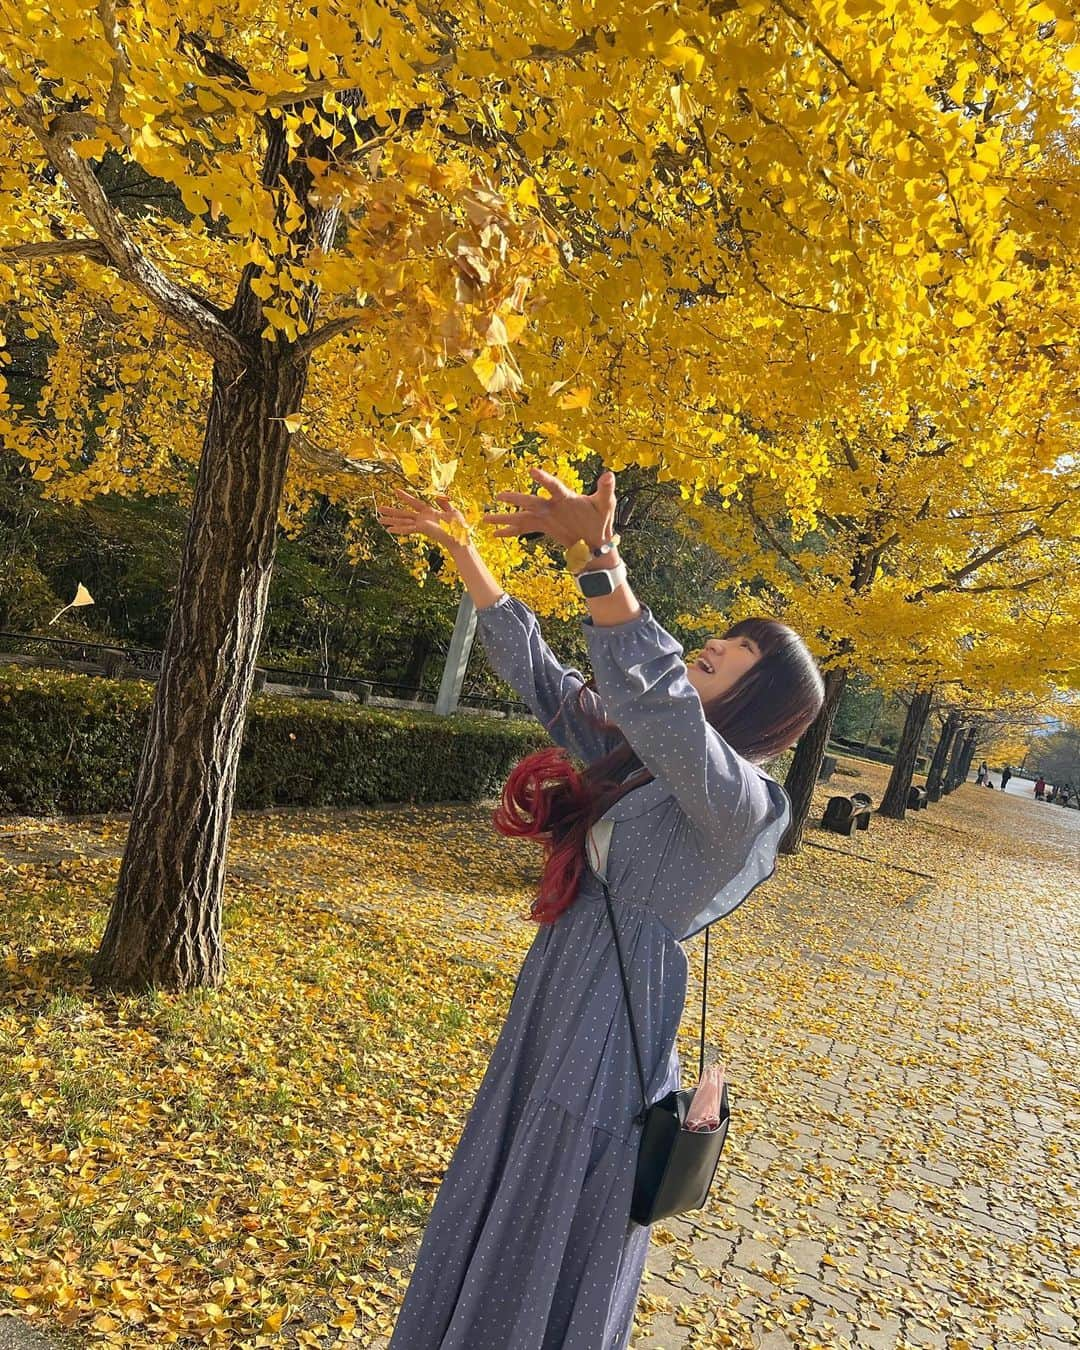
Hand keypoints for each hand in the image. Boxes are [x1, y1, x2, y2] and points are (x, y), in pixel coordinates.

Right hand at [376, 488, 470, 549]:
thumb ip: (445, 503)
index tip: (396, 491)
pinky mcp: (422, 529)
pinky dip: (399, 529)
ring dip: (390, 520)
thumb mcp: (452, 511)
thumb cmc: (458, 527)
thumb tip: (439, 496)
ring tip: (379, 519)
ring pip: (402, 521)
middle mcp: (423, 519)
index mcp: (429, 513)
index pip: (414, 503)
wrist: (461, 537)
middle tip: (379, 508)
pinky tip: (389, 529)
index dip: (405, 497)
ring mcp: (421, 524)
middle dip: (391, 511)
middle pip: (404, 514)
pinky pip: (408, 529)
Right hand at [483, 467, 616, 548]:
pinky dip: (510, 531)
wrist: (596, 538)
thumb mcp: (605, 504)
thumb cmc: (600, 518)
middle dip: (516, 499)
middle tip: (501, 496)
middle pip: (531, 501)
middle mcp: (551, 504)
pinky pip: (524, 528)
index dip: (543, 479)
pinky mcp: (543, 526)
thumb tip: (609, 475)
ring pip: (522, 515)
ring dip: (505, 517)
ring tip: (486, 518)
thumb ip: (605, 490)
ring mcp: (546, 515)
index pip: (553, 486)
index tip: (532, 472)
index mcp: (565, 496)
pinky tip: (495, 534)